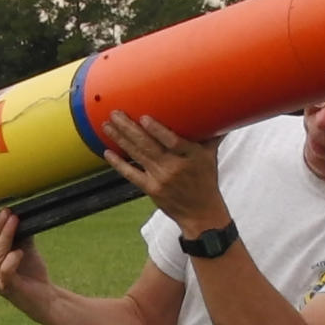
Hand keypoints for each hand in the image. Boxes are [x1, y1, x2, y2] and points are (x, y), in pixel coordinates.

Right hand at [0, 209, 50, 303]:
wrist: (44, 294)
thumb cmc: (30, 271)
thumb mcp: (20, 246)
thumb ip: (15, 232)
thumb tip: (14, 212)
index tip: (0, 213)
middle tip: (9, 213)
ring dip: (6, 235)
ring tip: (16, 222)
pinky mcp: (6, 288)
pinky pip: (5, 268)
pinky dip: (13, 258)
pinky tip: (20, 251)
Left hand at [99, 113, 228, 233]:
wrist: (200, 213)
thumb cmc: (206, 181)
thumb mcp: (210, 156)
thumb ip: (209, 135)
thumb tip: (217, 111)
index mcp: (191, 156)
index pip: (173, 141)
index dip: (157, 130)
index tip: (144, 117)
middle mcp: (174, 167)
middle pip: (148, 145)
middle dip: (129, 128)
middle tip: (115, 113)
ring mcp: (161, 179)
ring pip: (137, 155)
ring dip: (120, 139)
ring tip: (107, 125)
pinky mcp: (151, 189)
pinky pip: (132, 174)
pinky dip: (118, 163)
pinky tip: (107, 152)